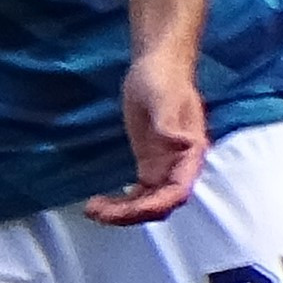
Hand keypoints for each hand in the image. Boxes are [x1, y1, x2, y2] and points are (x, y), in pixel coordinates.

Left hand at [84, 47, 208, 223]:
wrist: (157, 68)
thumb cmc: (163, 80)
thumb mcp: (163, 98)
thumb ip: (169, 121)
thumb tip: (179, 143)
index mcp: (189, 155)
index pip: (177, 192)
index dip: (156, 205)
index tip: (131, 209)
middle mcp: (178, 167)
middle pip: (159, 204)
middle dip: (131, 214)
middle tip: (98, 212)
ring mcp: (163, 169)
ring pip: (147, 203)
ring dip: (122, 213)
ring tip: (92, 210)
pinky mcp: (149, 166)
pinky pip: (137, 195)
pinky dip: (120, 204)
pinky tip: (99, 204)